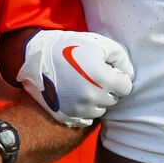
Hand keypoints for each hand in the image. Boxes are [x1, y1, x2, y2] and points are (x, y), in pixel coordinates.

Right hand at [17, 30, 132, 126]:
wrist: (34, 58)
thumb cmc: (68, 47)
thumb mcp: (97, 43)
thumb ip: (120, 57)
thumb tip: (128, 74)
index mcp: (103, 79)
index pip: (126, 87)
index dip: (117, 77)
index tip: (106, 70)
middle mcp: (93, 97)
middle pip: (113, 99)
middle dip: (107, 88)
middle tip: (90, 75)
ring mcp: (79, 109)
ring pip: (100, 110)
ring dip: (95, 100)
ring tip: (80, 84)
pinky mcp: (67, 116)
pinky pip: (85, 119)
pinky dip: (83, 109)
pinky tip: (73, 95)